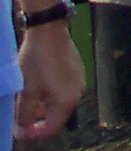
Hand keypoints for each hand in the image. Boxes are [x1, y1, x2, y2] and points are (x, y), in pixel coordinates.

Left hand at [15, 22, 83, 139]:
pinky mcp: (77, 70)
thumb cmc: (37, 61)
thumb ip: (25, 114)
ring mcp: (79, 80)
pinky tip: (37, 84)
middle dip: (37, 118)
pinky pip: (63, 90)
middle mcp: (78, 92)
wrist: (48, 30)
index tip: (18, 130)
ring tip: (26, 97)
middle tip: (19, 114)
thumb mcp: (26, 90)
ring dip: (42, 105)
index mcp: (67, 100)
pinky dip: (50, 93)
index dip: (33, 133)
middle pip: (56, 116)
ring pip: (58, 102)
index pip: (51, 128)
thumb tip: (23, 129)